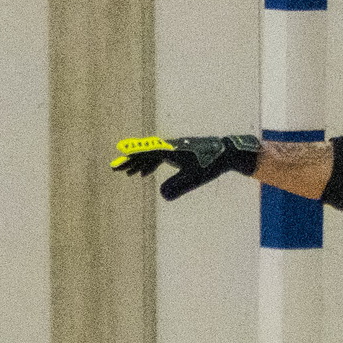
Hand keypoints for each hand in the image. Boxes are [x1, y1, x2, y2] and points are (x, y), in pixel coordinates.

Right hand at [111, 133, 259, 200]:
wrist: (226, 153)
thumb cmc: (210, 166)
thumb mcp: (194, 179)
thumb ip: (177, 187)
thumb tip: (161, 195)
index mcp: (170, 151)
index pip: (145, 154)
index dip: (130, 159)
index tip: (118, 165)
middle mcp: (169, 147)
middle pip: (145, 153)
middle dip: (130, 161)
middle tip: (115, 169)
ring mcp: (174, 148)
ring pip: (152, 155)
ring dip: (140, 164)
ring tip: (130, 174)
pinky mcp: (180, 152)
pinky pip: (160, 158)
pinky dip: (151, 165)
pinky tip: (147, 174)